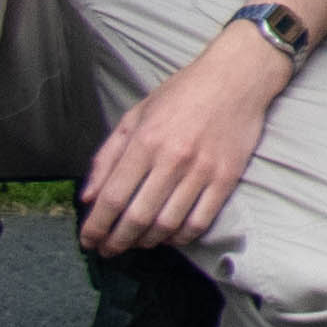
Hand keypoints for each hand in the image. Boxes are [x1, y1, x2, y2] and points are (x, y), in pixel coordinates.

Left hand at [77, 28, 283, 253]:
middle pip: (137, 217)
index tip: (89, 240)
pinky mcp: (227, 177)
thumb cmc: (183, 93)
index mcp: (145, 141)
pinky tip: (170, 236)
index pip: (112, 198)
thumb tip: (88, 197)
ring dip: (147, 242)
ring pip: (168, 224)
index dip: (96, 226)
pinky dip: (181, 237)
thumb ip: (108, 156)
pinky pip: (201, 220)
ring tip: (137, 243)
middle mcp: (172, 159)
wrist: (238, 76)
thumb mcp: (136, 115)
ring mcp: (202, 170)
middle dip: (117, 241)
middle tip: (109, 250)